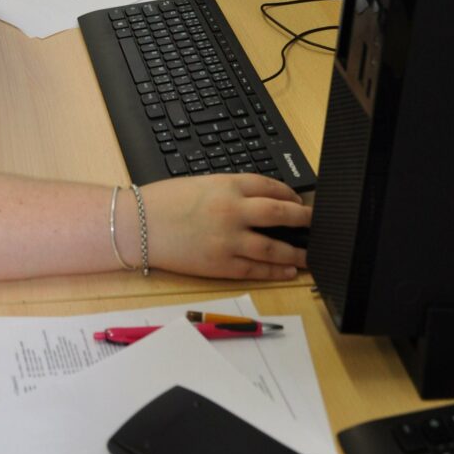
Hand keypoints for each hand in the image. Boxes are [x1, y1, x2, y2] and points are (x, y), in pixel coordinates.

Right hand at [143, 174, 310, 279]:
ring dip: (296, 251)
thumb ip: (229, 190)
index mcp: (227, 185)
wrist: (137, 225)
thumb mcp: (200, 183)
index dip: (289, 194)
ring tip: (310, 254)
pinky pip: (256, 269)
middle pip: (280, 213)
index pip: (270, 187)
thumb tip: (256, 200)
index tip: (298, 201)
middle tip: (316, 223)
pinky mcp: (221, 264)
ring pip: (274, 247)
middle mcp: (233, 211)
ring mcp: (229, 240)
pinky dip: (275, 270)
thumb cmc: (163, 201)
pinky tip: (287, 269)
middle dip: (303, 219)